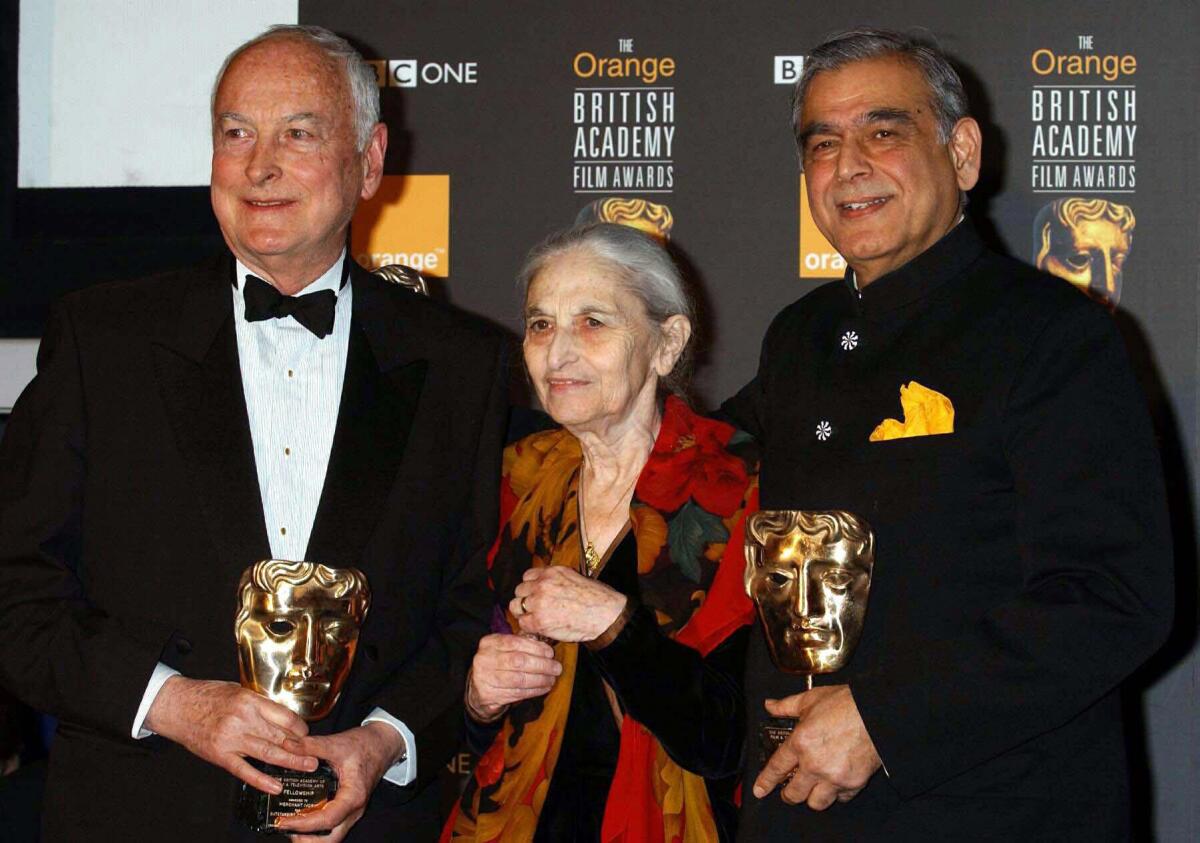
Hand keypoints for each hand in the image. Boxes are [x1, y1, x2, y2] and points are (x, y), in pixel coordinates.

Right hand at [144, 676, 316, 794]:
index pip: (285, 717)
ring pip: (267, 753)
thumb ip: (260, 705)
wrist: (177, 706)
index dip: (300, 728)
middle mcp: (243, 719)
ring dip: (290, 762)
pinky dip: (261, 780)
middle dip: (300, 748)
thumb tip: (284, 717)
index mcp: (250, 701)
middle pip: (279, 736)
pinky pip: (244, 770)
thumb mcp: (239, 691)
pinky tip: (276, 786)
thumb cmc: (208, 696)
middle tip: (315, 756)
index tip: (305, 734)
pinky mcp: (220, 755)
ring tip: (306, 766)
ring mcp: (231, 739)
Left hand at [276, 722, 403, 840]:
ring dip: (310, 837)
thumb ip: (311, 746)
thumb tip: (286, 745)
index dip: (303, 825)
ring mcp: (351, 811)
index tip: (283, 821)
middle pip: (330, 839)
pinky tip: (301, 817)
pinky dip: (315, 828)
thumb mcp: (336, 743)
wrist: (383, 744)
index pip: (327, 820)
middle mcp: (354, 809)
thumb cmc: (364, 745)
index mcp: (353, 796)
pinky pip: (332, 827)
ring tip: (290, 825)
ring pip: (331, 837)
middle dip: (305, 840)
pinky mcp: (347, 809)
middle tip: (284, 828)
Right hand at [467, 633, 561, 720]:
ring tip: (552, 679)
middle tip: (556, 668)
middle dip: (542, 665)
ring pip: (519, 679)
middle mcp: (484, 659)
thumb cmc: (498, 665)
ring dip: (540, 680)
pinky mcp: (488, 695)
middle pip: (518, 661)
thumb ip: (522, 644)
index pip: (515, 642)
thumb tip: (546, 646)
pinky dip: (533, 691)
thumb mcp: (504, 649)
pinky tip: (543, 688)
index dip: (536, 648)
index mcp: (489, 643)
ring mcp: (483, 678)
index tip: (550, 653)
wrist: (478, 688)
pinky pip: (516, 693)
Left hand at [511, 566, 626, 641]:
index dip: (531, 587)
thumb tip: (545, 586)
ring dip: (524, 613)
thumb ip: (555, 580)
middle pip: (519, 591)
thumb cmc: (596, 598)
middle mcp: (542, 584)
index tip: (536, 595)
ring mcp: (539, 602)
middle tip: (535, 610)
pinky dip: (529, 627)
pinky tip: (540, 628)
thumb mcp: (574, 577)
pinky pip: (523, 623)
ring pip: (516, 606)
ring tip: (535, 619)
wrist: (606, 614)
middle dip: (526, 600)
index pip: (527, 576)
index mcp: (551, 571)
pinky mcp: (539, 621)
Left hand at [752, 685, 881, 810]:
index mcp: (801, 743)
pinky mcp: (853, 784)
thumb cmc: (845, 703)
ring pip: (816, 803)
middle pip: (794, 794)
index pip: (777, 769)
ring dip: (812, 798)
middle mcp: (814, 765)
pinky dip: (837, 794)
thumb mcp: (810, 699)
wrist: (878, 713)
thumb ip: (786, 706)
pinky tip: (835, 783)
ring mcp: (835, 777)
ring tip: (813, 789)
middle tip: (790, 791)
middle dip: (789, 795)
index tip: (759, 791)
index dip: (766, 782)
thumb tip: (769, 705)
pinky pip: (840, 799)